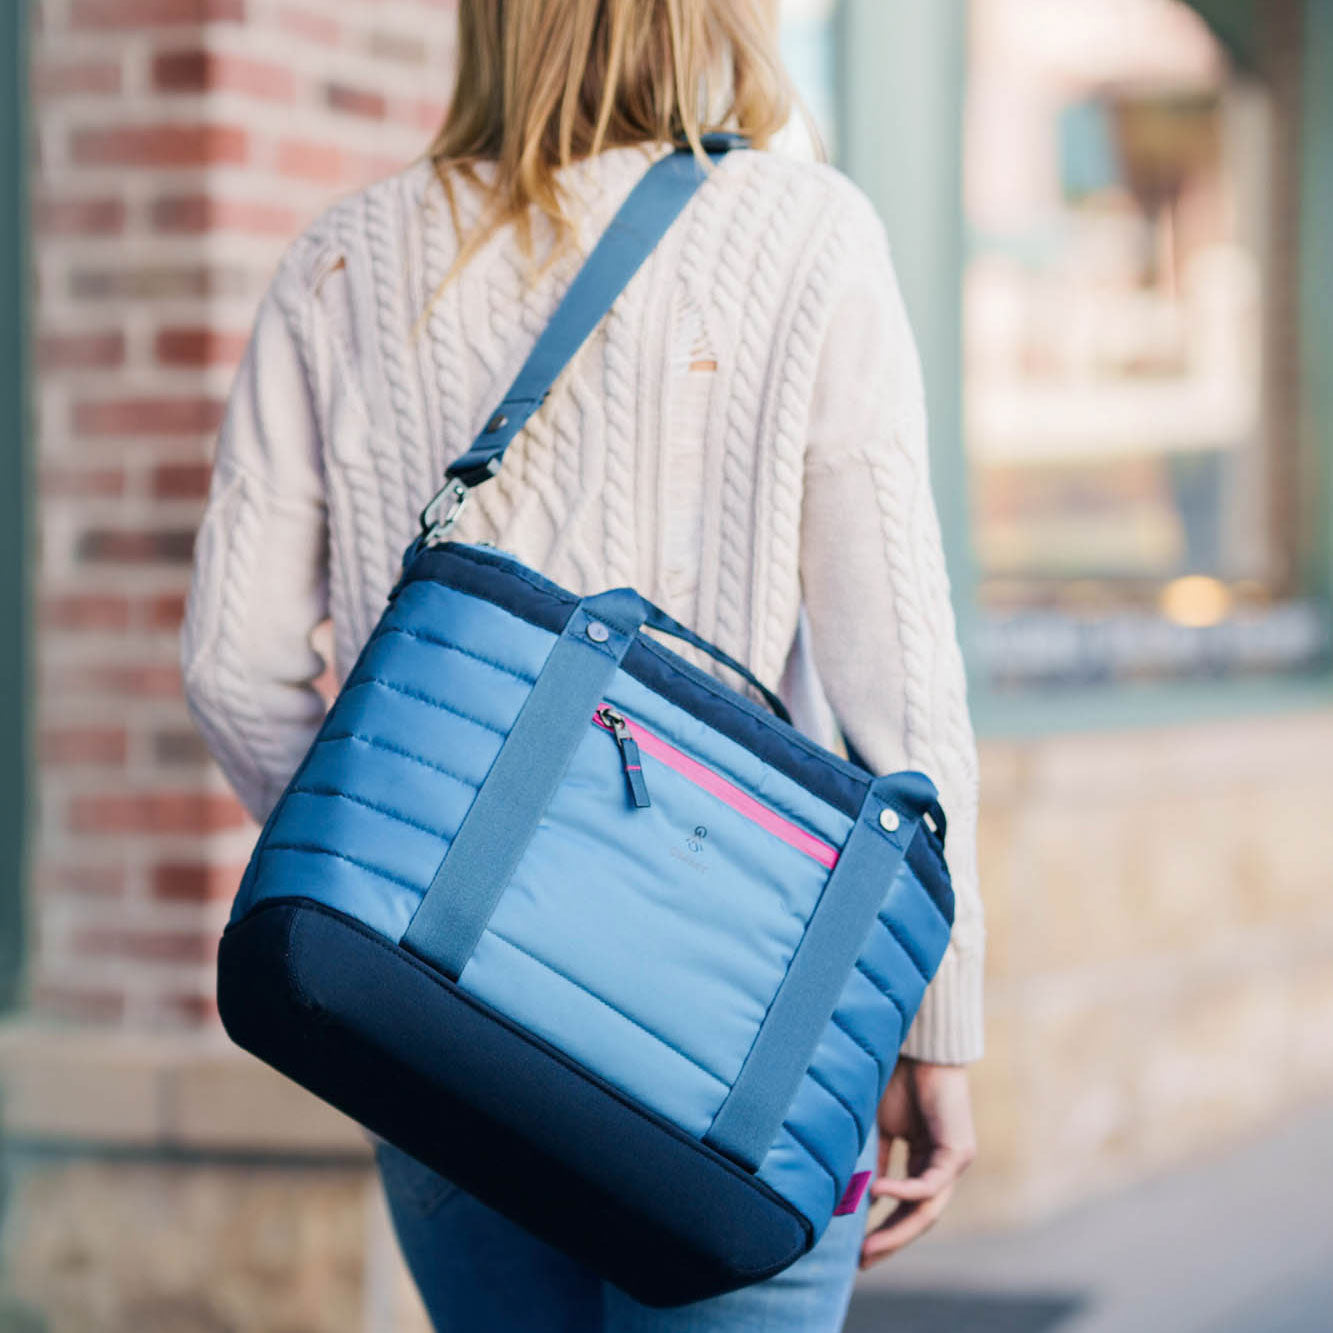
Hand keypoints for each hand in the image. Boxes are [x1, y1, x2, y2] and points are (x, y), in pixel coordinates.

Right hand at [859, 1057, 975, 1268]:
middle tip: (862, 1262)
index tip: (856, 1249)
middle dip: (889, 1242)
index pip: (905, 1207)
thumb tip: (863, 1199)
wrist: (918, 1047)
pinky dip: (902, 1191)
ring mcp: (953, 1163)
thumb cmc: (896, 1079)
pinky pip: (929, 1184)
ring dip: (897, 1231)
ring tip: (868, 1246)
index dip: (882, 1229)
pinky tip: (877, 1195)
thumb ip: (876, 1161)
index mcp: (922, 1161)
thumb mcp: (879, 1128)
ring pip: (927, 1210)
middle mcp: (941, 1167)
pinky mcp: (958, 1153)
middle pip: (917, 1217)